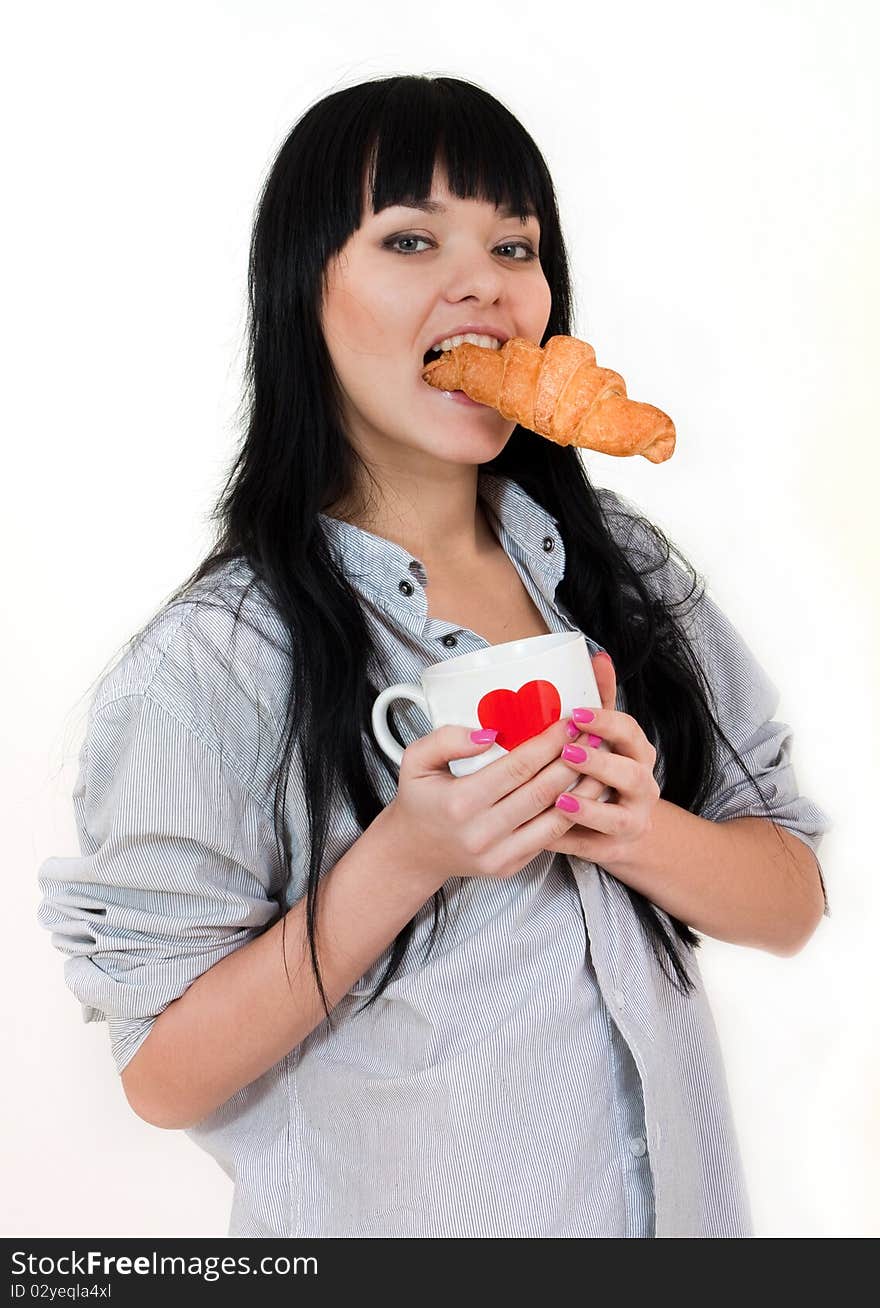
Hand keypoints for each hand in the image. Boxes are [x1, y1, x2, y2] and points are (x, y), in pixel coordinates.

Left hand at [543, 651, 660, 870]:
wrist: (624, 832)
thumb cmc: (606, 772)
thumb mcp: (608, 736)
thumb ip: (601, 699)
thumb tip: (597, 655)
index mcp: (639, 753)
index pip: (630, 731)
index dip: (605, 722)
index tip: (575, 713)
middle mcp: (643, 787)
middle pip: (630, 774)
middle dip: (599, 763)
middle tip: (567, 753)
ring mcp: (632, 821)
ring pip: (618, 817)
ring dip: (588, 808)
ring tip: (558, 799)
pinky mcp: (614, 850)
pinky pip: (592, 847)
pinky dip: (569, 841)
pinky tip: (543, 834)